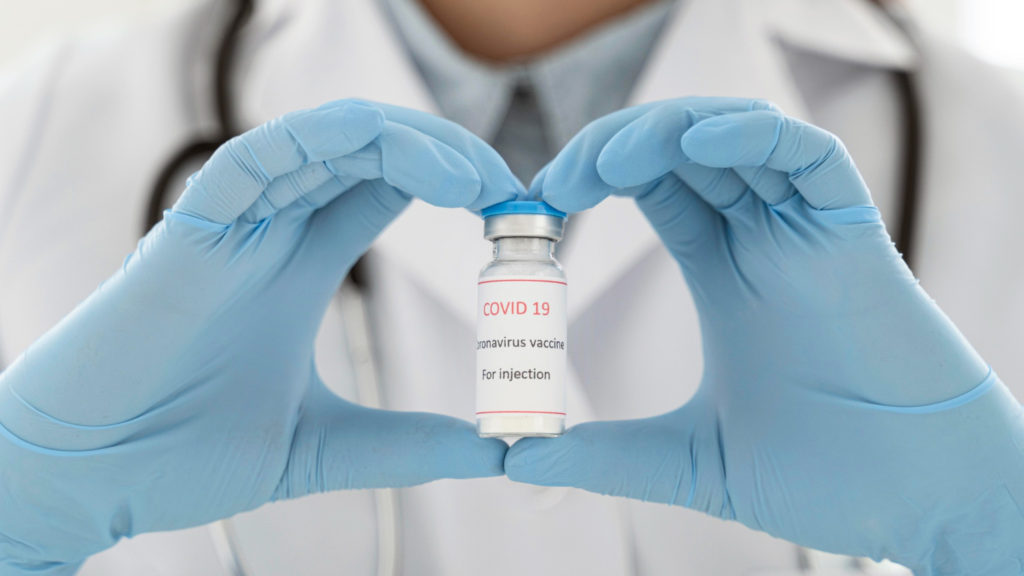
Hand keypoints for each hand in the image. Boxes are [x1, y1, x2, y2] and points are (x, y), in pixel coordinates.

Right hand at [0, 100, 515, 573]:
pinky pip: (252, 157)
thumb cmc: (186, 453)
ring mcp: (234, 225)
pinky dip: (318, 142)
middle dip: (448, 157)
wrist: (93, 477)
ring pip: (325, 142)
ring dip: (406, 143)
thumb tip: (495, 453)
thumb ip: (407, 445)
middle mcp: (273, 231)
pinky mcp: (190, 232)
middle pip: (371, 154)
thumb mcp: (324, 447)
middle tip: (509, 191)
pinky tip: (387, 152)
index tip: (516, 214)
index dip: (454, 182)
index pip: (388, 189)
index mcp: (303, 264)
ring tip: (471, 176)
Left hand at [508, 98, 1023, 571]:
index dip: (596, 175)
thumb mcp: (693, 461)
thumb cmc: (826, 477)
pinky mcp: (854, 237)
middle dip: (614, 147)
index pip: (655, 188)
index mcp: (727, 273)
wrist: (919, 503)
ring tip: (609, 159)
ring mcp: (808, 234)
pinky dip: (756, 136)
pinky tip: (702, 144)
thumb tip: (520, 461)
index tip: (538, 199)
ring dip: (668, 131)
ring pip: (737, 139)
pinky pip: (811, 157)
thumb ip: (610, 456)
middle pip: (684, 151)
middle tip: (555, 179)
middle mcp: (764, 241)